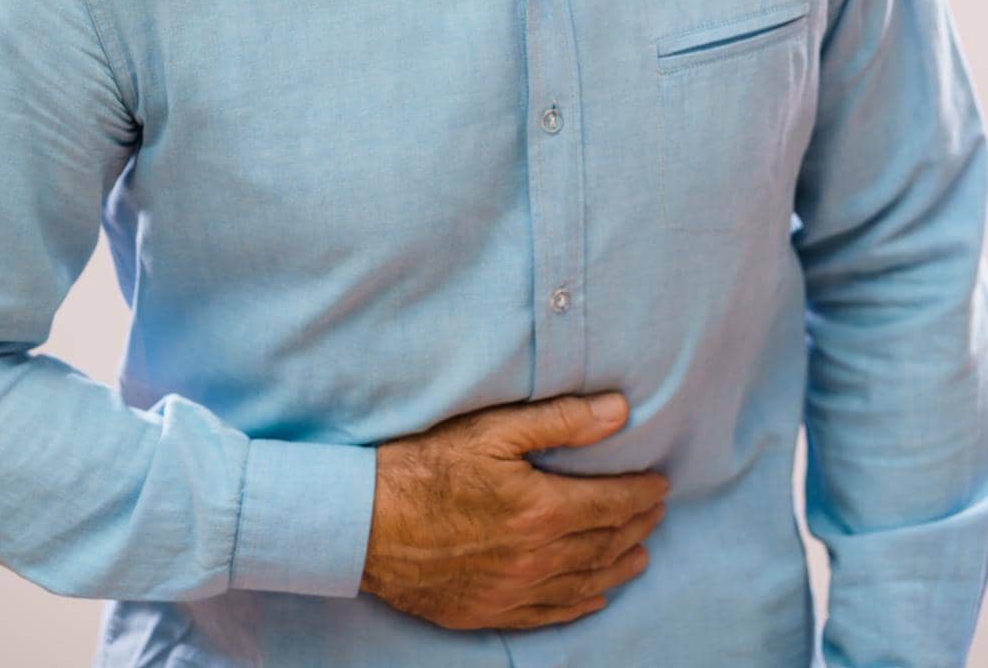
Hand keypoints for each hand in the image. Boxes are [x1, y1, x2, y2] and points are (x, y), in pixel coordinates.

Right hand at [360, 391, 667, 630]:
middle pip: (604, 544)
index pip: (611, 503)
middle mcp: (537, 558)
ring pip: (585, 583)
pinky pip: (550, 615)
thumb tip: (619, 411)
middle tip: (656, 513)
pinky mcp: (490, 611)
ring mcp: (514, 591)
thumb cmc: (425, 467)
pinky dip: (580, 605)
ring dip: (618, 566)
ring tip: (640, 555)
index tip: (660, 484)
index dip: (641, 493)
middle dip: (636, 526)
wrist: (366, 525)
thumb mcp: (493, 430)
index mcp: (542, 509)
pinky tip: (594, 597)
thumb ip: (561, 421)